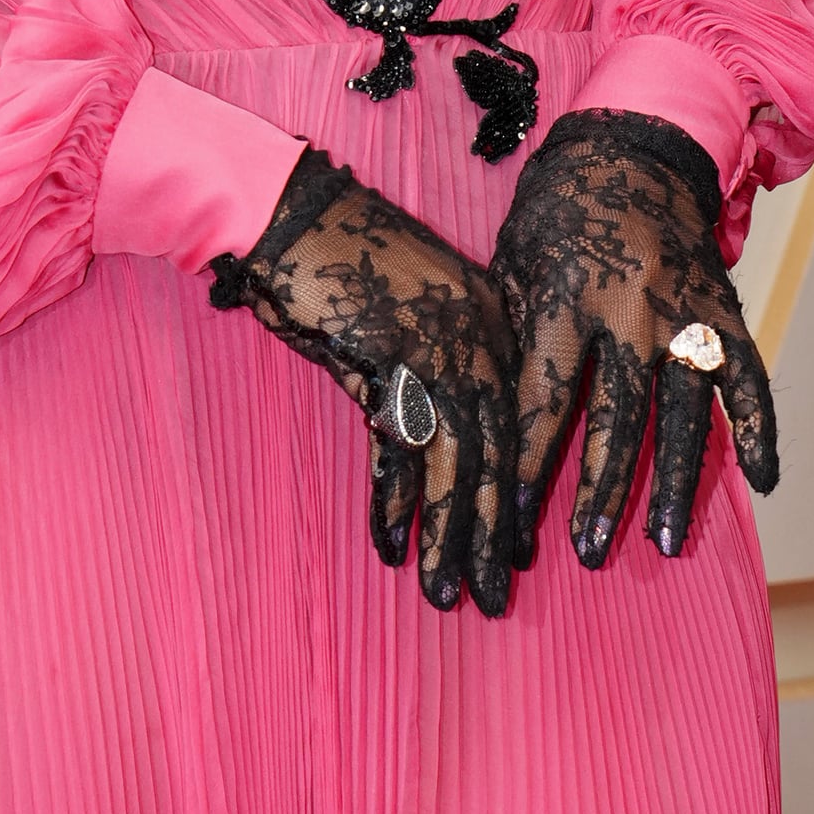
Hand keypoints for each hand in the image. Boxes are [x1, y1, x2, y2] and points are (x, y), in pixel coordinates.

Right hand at [210, 147, 518, 616]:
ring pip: (459, 460)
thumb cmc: (346, 263)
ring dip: (450, 536)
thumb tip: (433, 450)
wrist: (294, 214)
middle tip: (491, 598)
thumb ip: (433, 374)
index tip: (516, 555)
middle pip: (498, 453)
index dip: (513, 498)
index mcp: (495, 322)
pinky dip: (395, 502)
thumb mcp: (409, 315)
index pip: (518, 426)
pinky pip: (402, 447)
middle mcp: (480, 336)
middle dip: (494, 535)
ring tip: (446, 595)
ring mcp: (439, 344)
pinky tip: (390, 547)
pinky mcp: (392, 356)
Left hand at [492, 110, 777, 569]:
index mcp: (566, 296)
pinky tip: (762, 482)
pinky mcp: (723, 308)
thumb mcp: (513, 260)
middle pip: (617, 416)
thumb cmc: (557, 209)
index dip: (528, 462)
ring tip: (666, 540)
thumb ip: (512, 333)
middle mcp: (630, 308)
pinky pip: (748, 377)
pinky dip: (758, 428)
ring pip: (683, 411)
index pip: (545, 397)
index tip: (513, 517)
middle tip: (591, 549)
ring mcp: (684, 310)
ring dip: (676, 481)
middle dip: (603, 489)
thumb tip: (494, 414)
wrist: (632, 146)